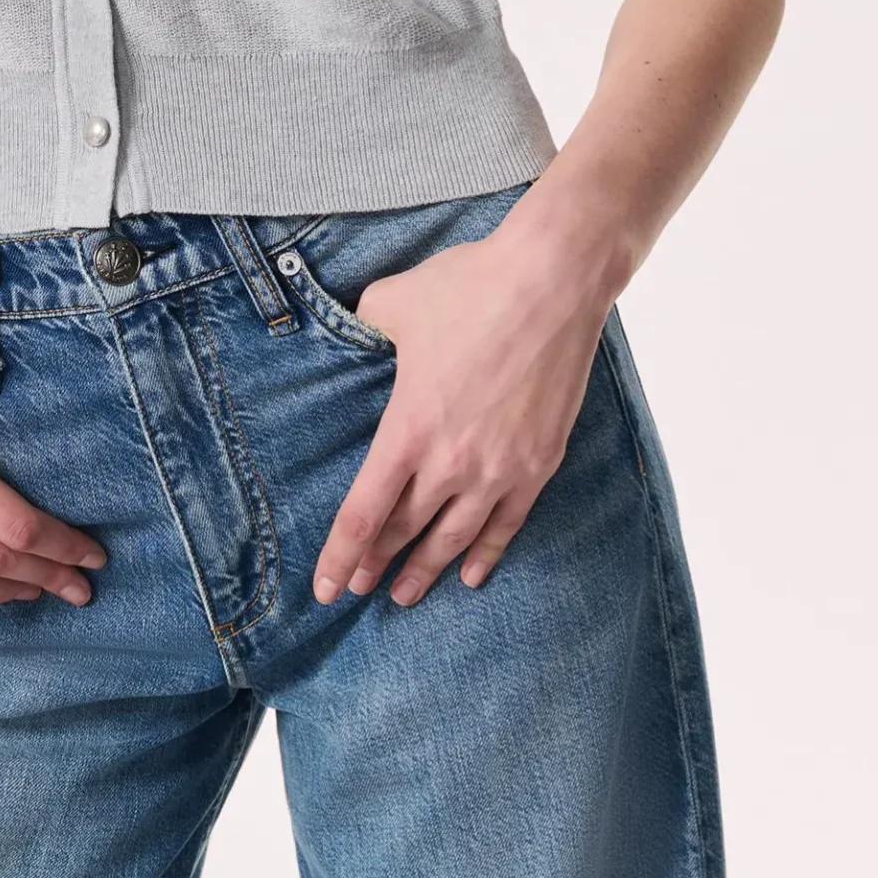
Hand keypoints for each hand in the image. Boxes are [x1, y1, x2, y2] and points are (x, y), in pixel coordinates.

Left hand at [311, 219, 610, 606]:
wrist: (552, 282)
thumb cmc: (469, 287)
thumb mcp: (391, 301)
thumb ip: (365, 326)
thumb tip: (355, 329)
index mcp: (408, 428)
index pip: (364, 513)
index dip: (341, 555)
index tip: (325, 587)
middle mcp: (452, 461)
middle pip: (405, 531)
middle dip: (377, 564)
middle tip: (358, 589)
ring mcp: (500, 467)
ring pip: (455, 539)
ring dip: (427, 570)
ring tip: (405, 595)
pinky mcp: (538, 462)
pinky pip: (507, 524)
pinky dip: (486, 554)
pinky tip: (472, 574)